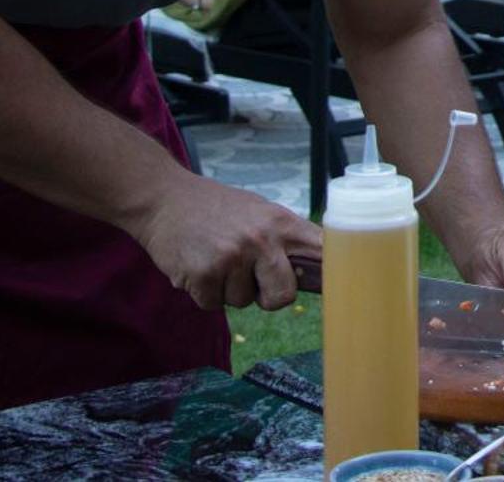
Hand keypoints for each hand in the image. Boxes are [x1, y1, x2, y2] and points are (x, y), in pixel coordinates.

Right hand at [127, 170, 321, 311]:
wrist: (164, 199)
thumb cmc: (217, 208)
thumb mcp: (260, 212)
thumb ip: (284, 238)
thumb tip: (317, 269)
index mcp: (281, 223)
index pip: (322, 252)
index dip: (332, 275)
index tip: (339, 287)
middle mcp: (261, 240)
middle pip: (284, 296)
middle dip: (268, 296)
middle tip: (250, 278)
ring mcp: (232, 258)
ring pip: (243, 302)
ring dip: (228, 289)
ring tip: (215, 258)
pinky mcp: (203, 275)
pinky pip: (213, 305)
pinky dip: (204, 293)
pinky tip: (197, 265)